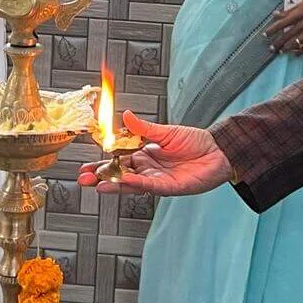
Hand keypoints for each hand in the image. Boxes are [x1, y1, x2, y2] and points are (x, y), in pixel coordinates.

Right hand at [77, 112, 234, 196]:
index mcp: (145, 156)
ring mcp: (158, 180)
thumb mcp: (166, 132)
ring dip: (115, 185)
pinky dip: (138, 183)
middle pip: (121, 176)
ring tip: (97, 186)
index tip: (85, 169)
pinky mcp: (171, 187)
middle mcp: (149, 170)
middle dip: (102, 179)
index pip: (118, 163)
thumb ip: (144, 128)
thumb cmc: (196, 141)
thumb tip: (126, 115)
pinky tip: (125, 181)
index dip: (102, 166)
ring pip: (132, 185)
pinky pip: (151, 186)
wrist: (219, 150)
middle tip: (83, 181)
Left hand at [264, 0, 302, 53]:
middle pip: (289, 34)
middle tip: (271, 48)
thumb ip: (288, 10)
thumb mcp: (302, 3)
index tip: (266, 34)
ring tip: (281, 52)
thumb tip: (276, 14)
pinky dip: (302, 50)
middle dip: (279, 42)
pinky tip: (295, 54)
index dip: (273, 29)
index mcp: (299, 13)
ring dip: (288, 47)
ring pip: (298, 41)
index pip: (283, 23)